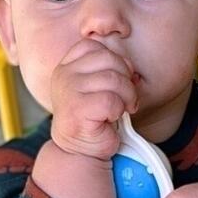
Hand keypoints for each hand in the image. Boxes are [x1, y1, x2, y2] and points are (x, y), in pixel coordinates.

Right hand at [50, 39, 137, 159]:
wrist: (82, 151)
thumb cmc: (94, 117)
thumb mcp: (99, 87)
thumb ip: (110, 70)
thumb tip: (133, 71)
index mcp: (67, 66)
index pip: (94, 46)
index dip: (115, 60)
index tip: (118, 79)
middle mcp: (64, 75)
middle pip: (108, 58)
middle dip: (126, 78)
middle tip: (127, 97)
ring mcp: (68, 91)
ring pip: (113, 79)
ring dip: (127, 96)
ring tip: (123, 108)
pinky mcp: (77, 109)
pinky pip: (111, 100)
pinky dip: (118, 110)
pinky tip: (111, 118)